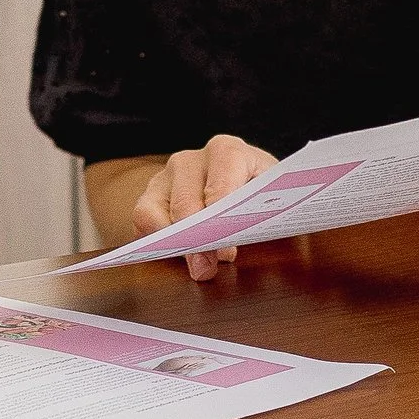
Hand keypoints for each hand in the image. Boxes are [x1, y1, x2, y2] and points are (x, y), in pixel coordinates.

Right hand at [130, 135, 279, 281]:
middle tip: (208, 267)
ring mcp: (166, 177)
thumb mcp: (276, 206)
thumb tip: (266, 261)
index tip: (227, 247)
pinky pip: (142, 220)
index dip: (222, 212)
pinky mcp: (150, 197)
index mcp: (229, 151)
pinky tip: (179, 256)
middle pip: (185, 198)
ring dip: (174, 243)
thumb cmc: (262, 200)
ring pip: (156, 208)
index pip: (220, 174)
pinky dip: (156, 242)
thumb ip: (274, 225)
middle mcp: (192, 159)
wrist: (243, 190)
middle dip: (197, 238)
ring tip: (198, 266)